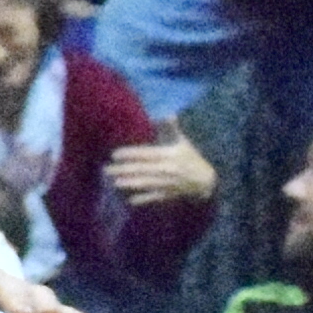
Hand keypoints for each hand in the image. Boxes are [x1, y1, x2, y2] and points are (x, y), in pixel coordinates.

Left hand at [101, 137, 216, 210]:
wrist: (206, 180)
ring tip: (114, 182)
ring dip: (129, 183)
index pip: (147, 154)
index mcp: (169, 155)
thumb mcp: (183, 142)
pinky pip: (153, 197)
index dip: (130, 154)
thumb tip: (167, 113)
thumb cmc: (190, 158)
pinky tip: (130, 199)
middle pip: (142, 169)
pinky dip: (142, 199)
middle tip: (106, 170)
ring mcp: (167, 183)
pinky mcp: (168, 194)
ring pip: (145, 183)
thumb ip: (171, 129)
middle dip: (123, 170)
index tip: (115, 154)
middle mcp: (167, 169)